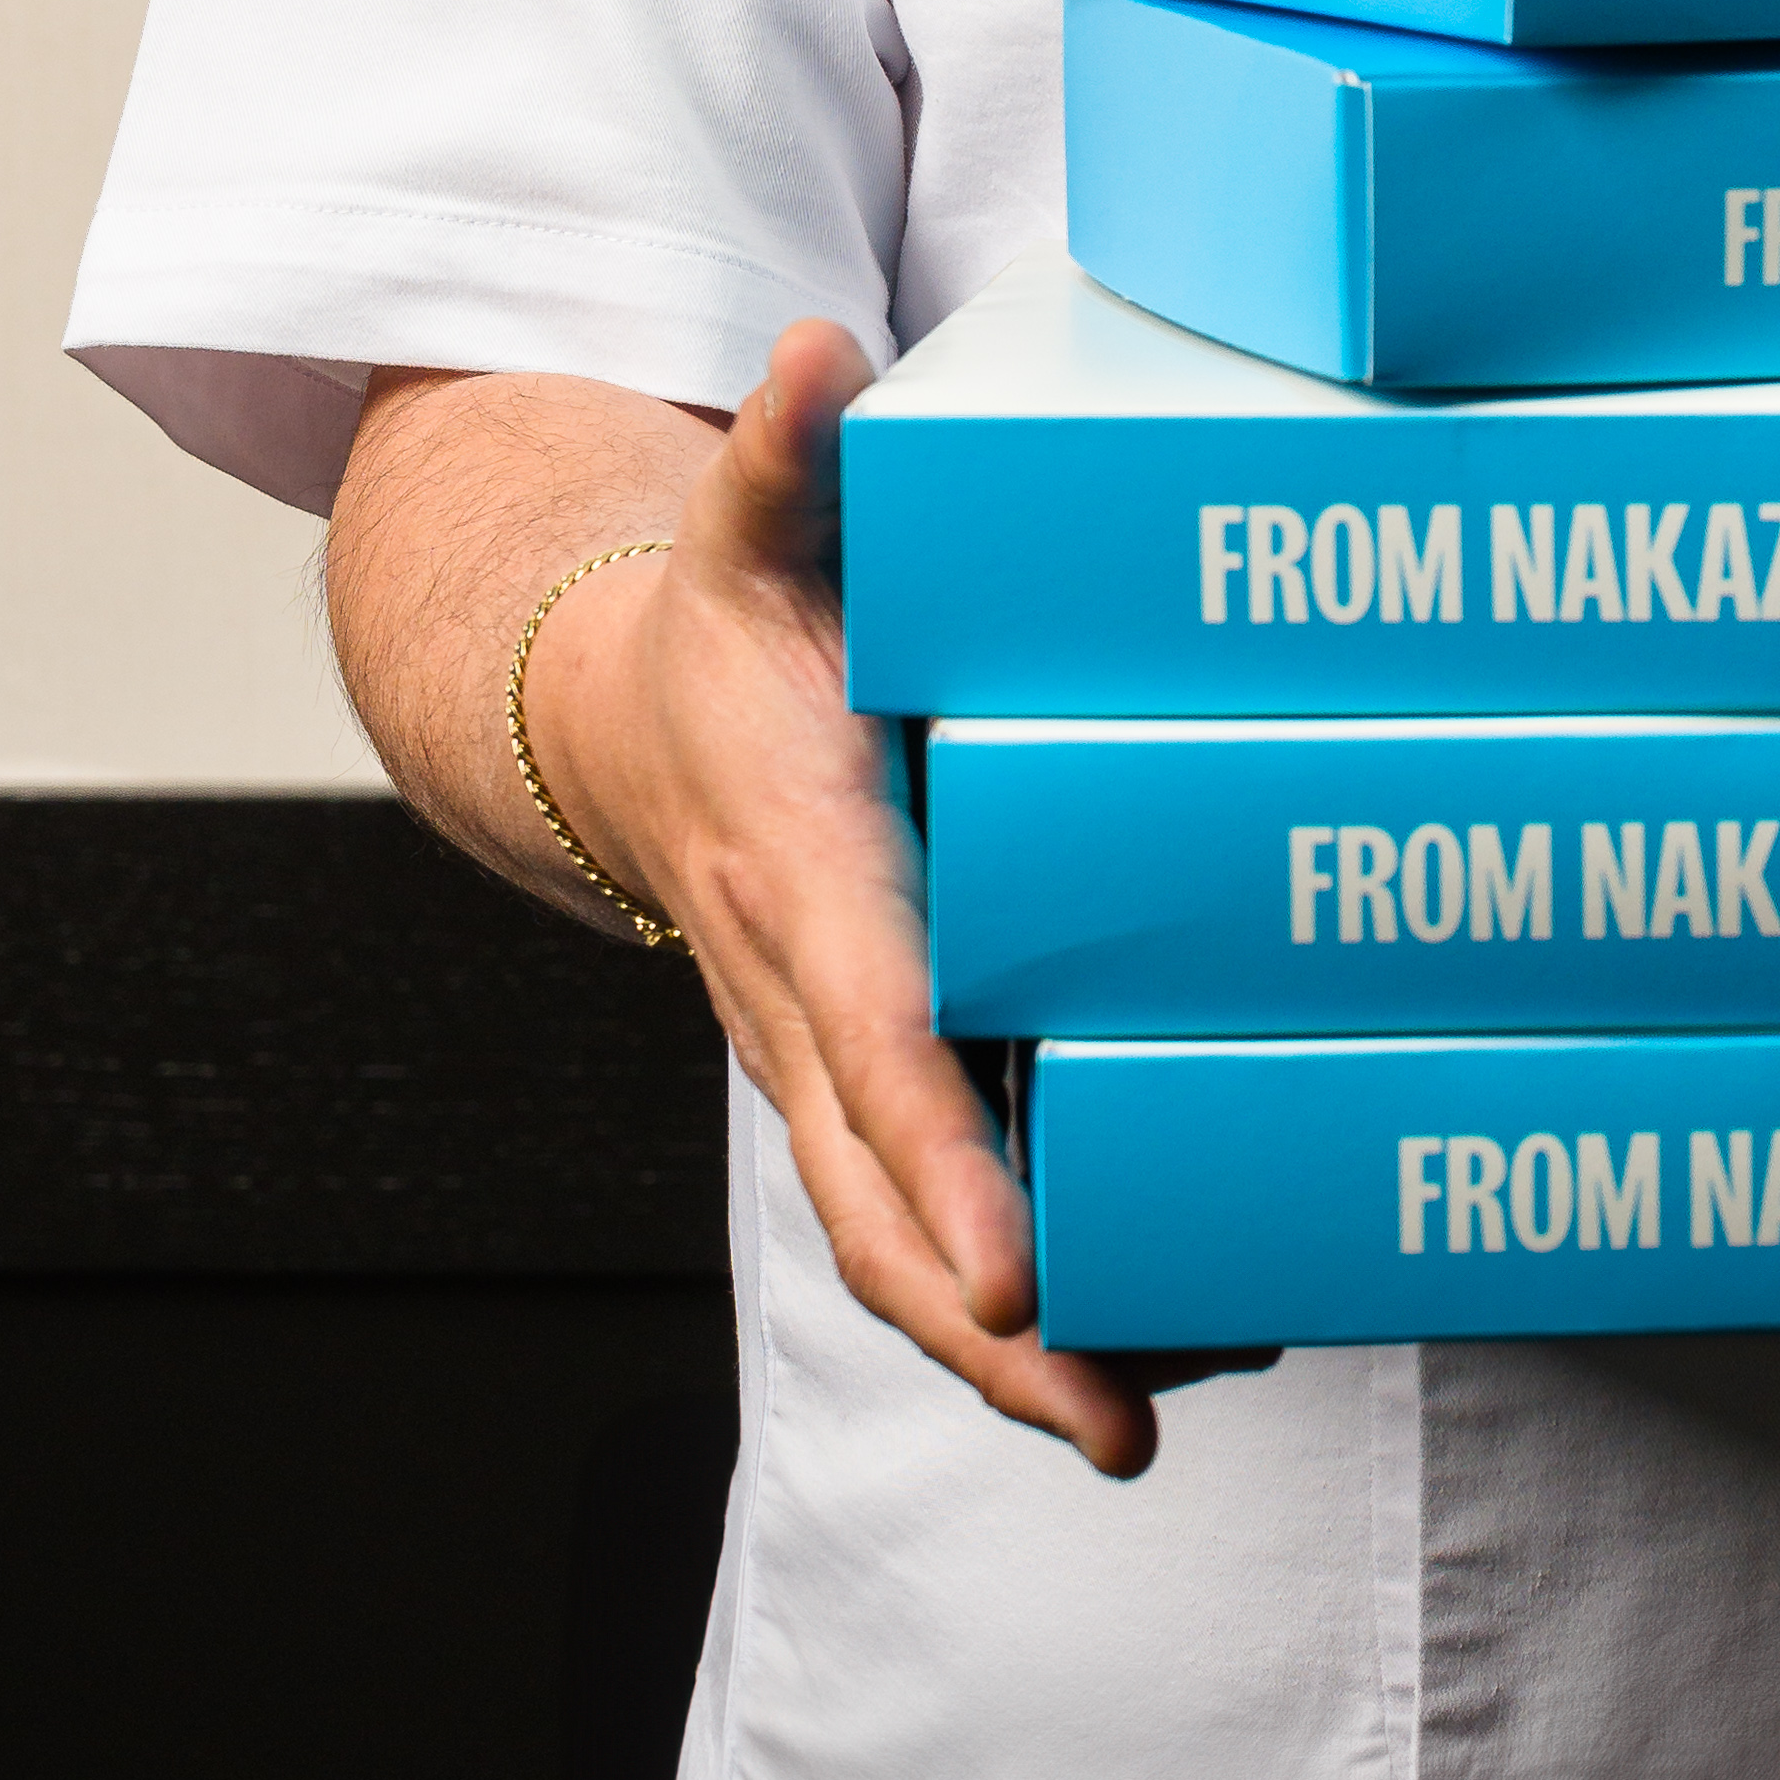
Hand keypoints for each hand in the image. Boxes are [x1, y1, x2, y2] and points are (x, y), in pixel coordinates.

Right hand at [528, 321, 1250, 1481]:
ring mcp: (834, 1068)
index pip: (874, 1044)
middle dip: (991, 1330)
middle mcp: (808, 1004)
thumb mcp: (747, 523)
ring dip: (1010, 1354)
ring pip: (901, 1244)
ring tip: (1144, 1427)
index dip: (945, 1160)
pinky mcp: (875, 1089)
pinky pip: (935, 1212)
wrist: (617, 728)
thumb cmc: (723, 627)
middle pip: (889, 1202)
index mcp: (801, 876)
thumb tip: (816, 353)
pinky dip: (1024, 1301)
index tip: (1012, 1264)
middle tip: (1112, 1423)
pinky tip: (1162, 1343)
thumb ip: (785, 451)